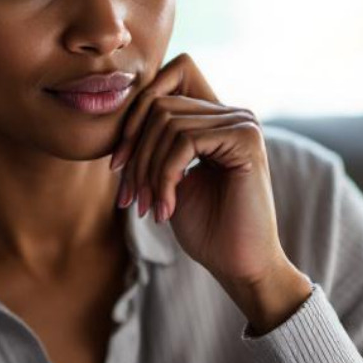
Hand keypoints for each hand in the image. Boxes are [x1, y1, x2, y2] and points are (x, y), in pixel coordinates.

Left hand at [109, 53, 287, 288]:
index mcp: (216, 121)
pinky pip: (185, 140)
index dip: (131, 127)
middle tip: (131, 198)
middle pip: (160, 108)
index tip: (117, 170)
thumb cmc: (207, 230)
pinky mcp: (245, 139)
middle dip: (135, 154)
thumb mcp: (169, 181)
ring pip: (168, 124)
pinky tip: (166, 208)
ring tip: (148, 207)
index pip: (162, 97)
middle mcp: (233, 115)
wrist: (240, 266)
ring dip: (148, 170)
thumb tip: (121, 120)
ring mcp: (242, 123)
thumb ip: (154, 147)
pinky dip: (165, 176)